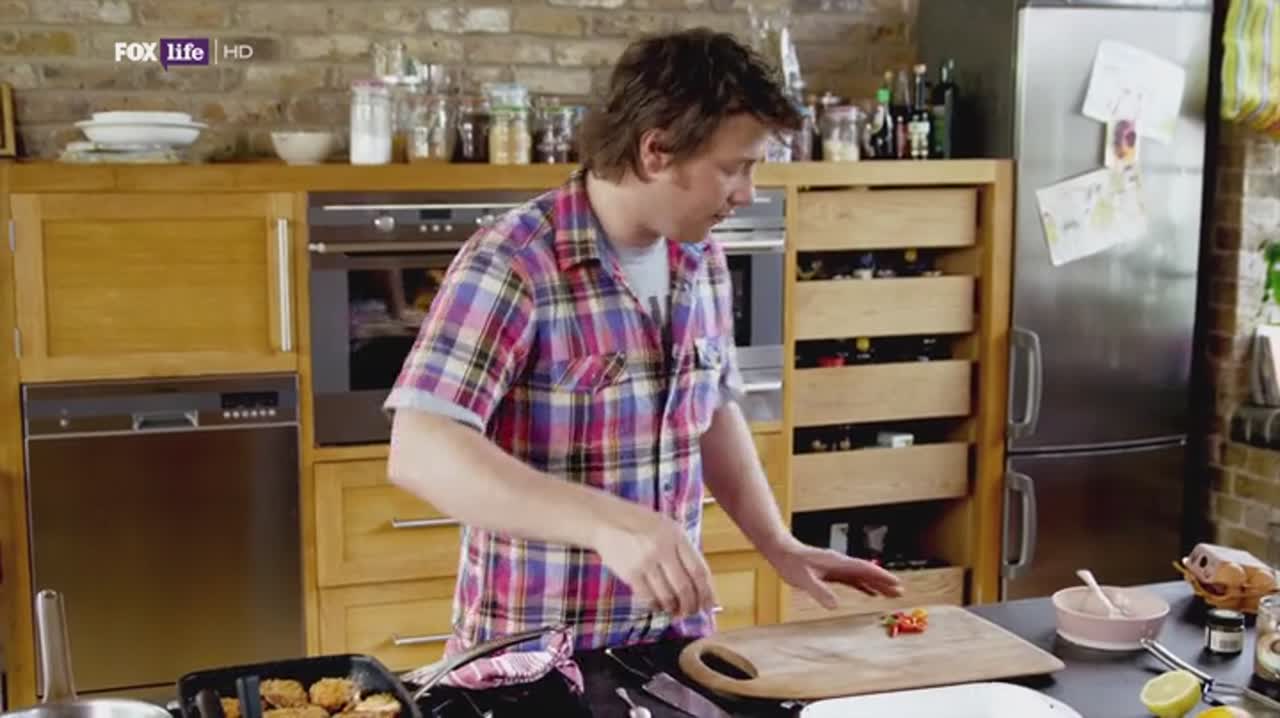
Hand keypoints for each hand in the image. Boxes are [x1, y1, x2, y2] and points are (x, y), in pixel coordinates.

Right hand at [594, 510, 717, 617]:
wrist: (606, 520)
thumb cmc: (640, 525)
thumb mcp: (667, 528)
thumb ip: (683, 551)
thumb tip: (700, 583)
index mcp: (677, 536)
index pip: (699, 570)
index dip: (707, 592)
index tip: (709, 605)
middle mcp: (663, 548)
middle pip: (684, 587)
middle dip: (691, 605)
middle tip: (691, 612)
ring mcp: (645, 562)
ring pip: (667, 596)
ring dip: (674, 608)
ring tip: (675, 610)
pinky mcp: (630, 573)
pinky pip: (648, 598)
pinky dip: (656, 606)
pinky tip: (658, 605)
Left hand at [764, 539, 903, 609]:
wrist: (782, 551)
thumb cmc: (791, 563)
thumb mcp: (804, 580)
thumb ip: (819, 592)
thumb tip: (835, 606)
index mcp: (837, 563)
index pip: (864, 569)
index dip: (881, 576)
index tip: (896, 583)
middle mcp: (840, 563)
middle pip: (867, 572)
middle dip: (884, 582)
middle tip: (900, 592)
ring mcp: (837, 567)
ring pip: (862, 576)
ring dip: (876, 584)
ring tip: (891, 594)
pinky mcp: (832, 571)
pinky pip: (852, 580)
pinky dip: (863, 586)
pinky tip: (869, 593)